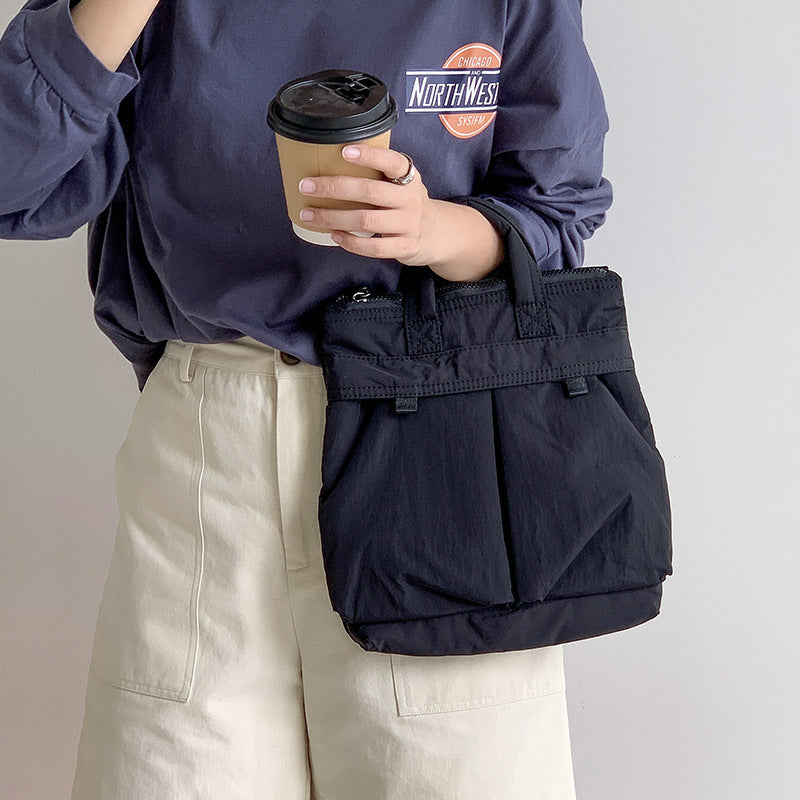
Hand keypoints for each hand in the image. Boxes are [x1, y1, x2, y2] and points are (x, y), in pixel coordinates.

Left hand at [297, 143, 442, 267]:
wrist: (437, 233)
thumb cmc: (407, 204)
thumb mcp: (402, 184)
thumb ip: (378, 176)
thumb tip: (329, 165)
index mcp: (409, 178)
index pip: (391, 162)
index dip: (369, 156)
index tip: (343, 151)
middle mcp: (410, 199)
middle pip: (370, 191)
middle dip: (334, 188)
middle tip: (306, 186)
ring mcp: (409, 224)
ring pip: (367, 220)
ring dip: (334, 217)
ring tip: (310, 215)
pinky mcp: (405, 247)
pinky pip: (375, 247)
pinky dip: (352, 243)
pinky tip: (335, 236)